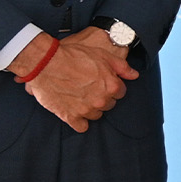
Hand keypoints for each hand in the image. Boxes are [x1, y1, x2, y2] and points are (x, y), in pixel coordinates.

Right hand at [12, 29, 136, 131]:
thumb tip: (134, 75)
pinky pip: (81, 126)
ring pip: (96, 115)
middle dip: (101, 97)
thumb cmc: (72, 56)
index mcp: (111, 86)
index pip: (120, 93)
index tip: (101, 82)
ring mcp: (86, 110)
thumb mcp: (101, 54)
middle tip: (88, 87)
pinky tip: (74, 111)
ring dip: (90, 108)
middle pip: (108, 105)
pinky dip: (78, 121)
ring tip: (79, 96)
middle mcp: (102, 100)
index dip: (110, 86)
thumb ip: (121, 67)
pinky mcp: (71, 117)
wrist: (46, 63)